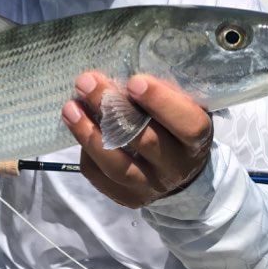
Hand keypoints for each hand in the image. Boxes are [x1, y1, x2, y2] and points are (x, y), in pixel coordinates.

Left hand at [61, 72, 212, 207]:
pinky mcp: (127, 197)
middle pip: (143, 140)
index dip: (161, 102)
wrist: (179, 171)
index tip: (134, 81)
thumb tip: (119, 70)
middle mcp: (176, 167)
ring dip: (88, 133)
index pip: (187, 124)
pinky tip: (78, 128)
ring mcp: (151, 187)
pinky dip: (86, 152)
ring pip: (116, 165)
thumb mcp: (179, 106)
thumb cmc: (174, 126)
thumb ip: (160, 93)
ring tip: (70, 108)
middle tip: (86, 82)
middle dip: (111, 108)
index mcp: (197, 140)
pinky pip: (100, 176)